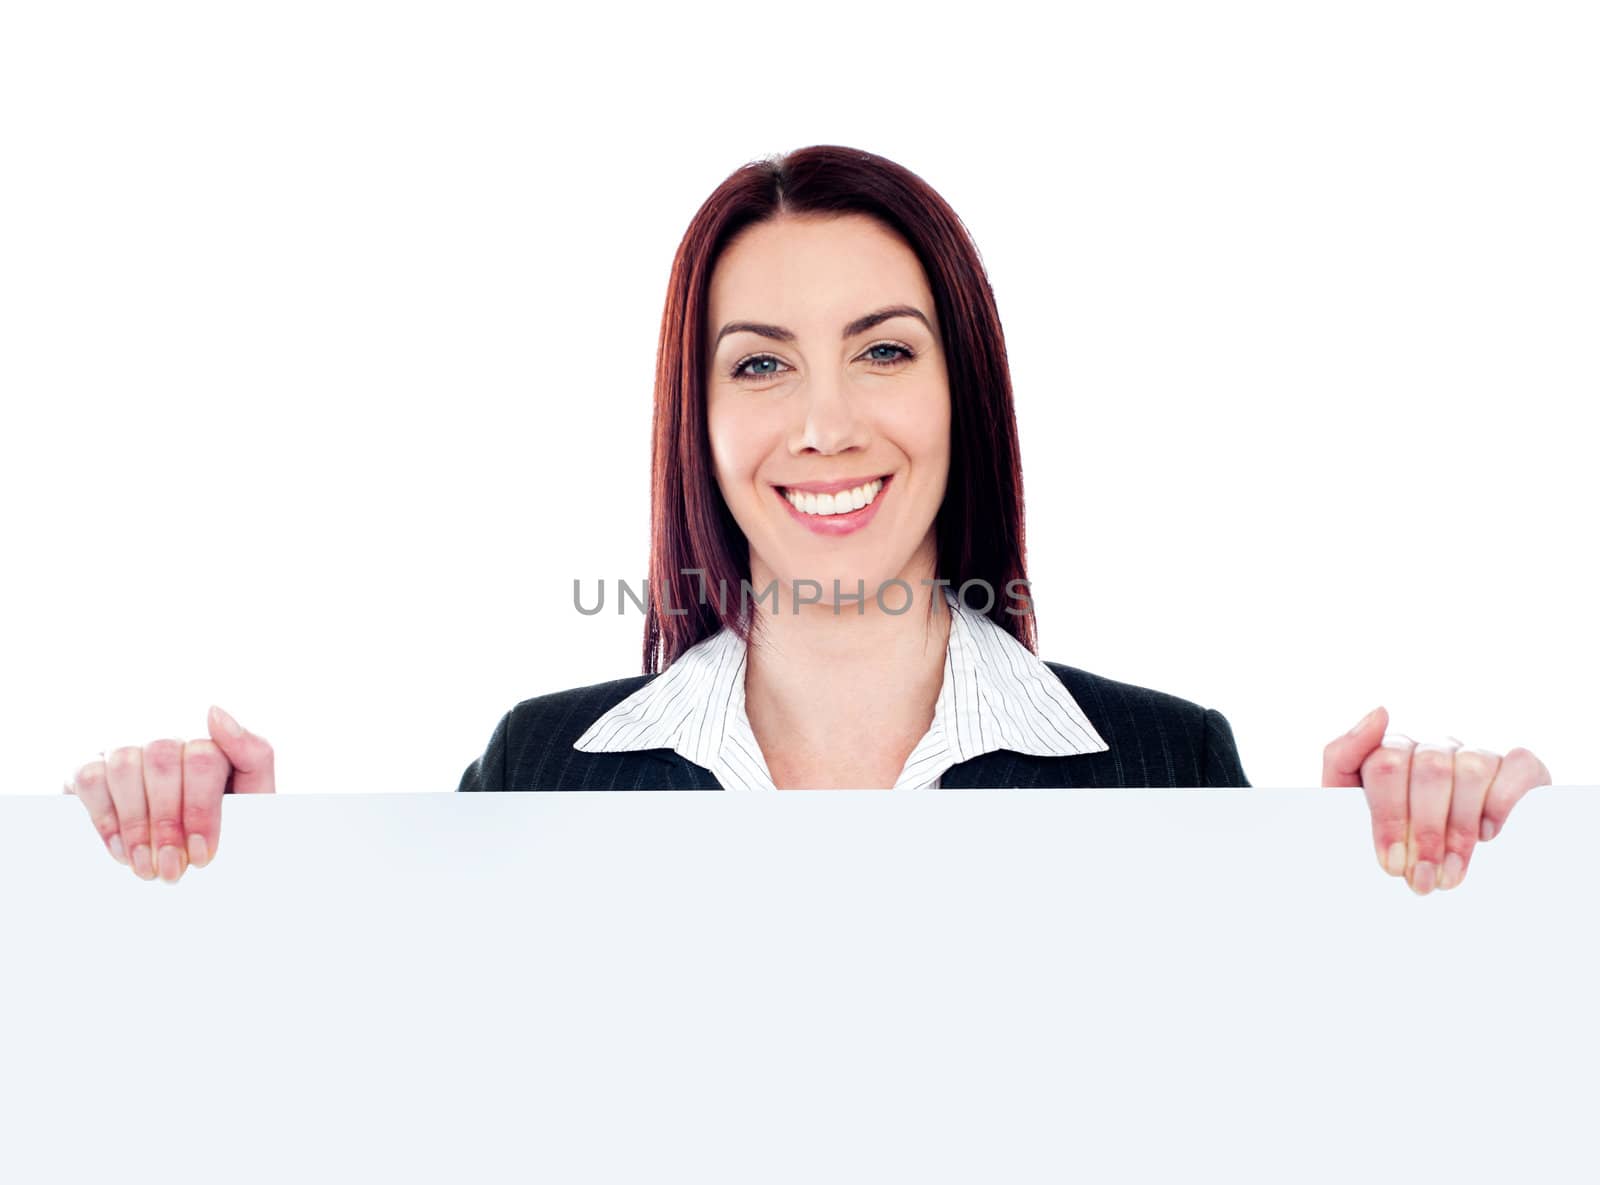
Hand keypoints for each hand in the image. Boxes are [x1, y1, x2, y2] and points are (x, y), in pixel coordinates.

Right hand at [64, 704, 275, 882]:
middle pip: (162, 758)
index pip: (204, 758)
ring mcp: (127, 751)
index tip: (202, 854)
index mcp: (211, 745)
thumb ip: (253, 754)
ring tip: (146, 866)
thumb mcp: (253, 800)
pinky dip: (105, 818)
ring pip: (125, 764)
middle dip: (167, 821)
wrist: (200, 873)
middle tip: (170, 868)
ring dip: (135, 822)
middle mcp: (168, 742)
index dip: (201, 810)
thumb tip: (214, 711)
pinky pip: (89, 777)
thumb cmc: (227, 835)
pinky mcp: (89, 768)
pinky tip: (121, 852)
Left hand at [1323, 706, 1551, 894]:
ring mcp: (1476, 754)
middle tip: (1423, 879)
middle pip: (1429, 769)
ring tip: (1451, 875)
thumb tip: (1380, 711)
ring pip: (1471, 770)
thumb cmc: (1391, 844)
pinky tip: (1488, 835)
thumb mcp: (1348, 808)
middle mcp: (1434, 747)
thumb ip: (1343, 757)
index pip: (1385, 765)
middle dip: (1425, 832)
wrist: (1439, 877)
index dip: (1388, 817)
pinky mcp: (1520, 767)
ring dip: (1460, 830)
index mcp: (1390, 752)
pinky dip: (1501, 801)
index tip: (1392, 864)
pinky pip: (1516, 765)